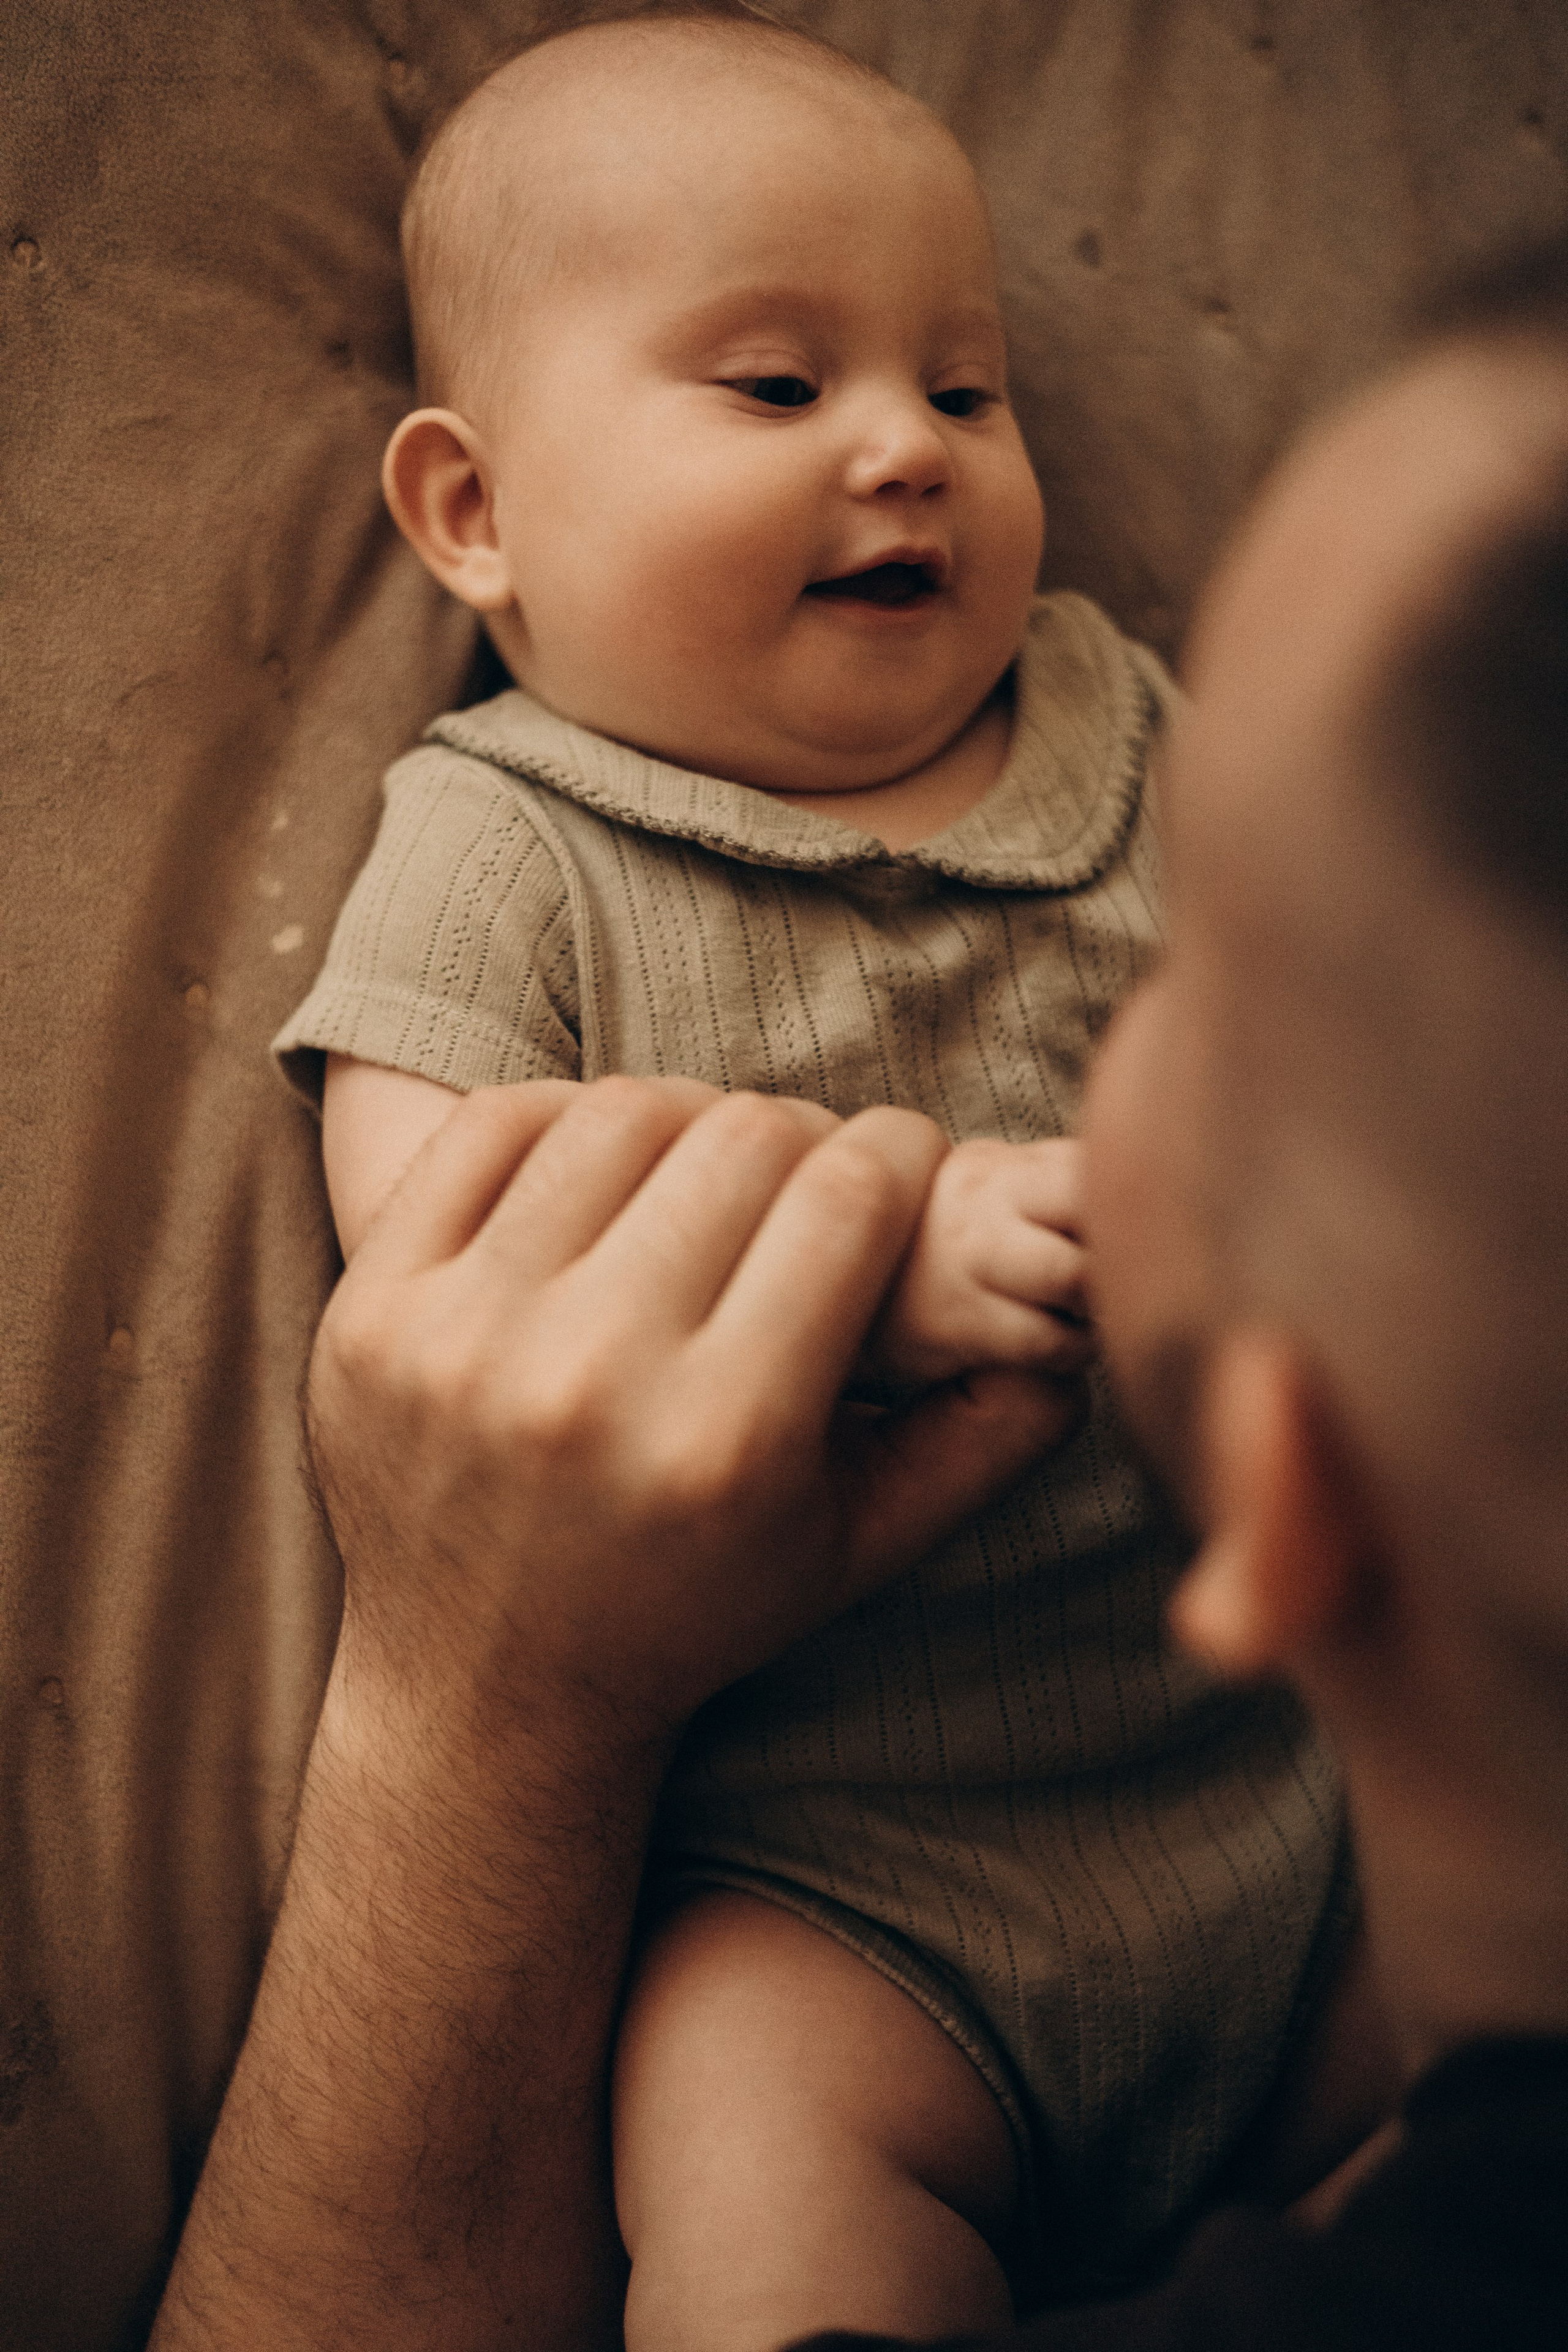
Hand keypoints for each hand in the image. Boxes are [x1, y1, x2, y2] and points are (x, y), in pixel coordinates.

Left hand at [309, 1077, 1074, 1740]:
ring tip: (706, 1171)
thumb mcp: (856, 1549)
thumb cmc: (693, 1612)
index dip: (897, 1152)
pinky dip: (566, 1118)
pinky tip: (604, 1169)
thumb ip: (984, 1440)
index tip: (898, 1164)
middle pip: (743, 1138)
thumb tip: (1079, 1328)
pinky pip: (495, 1129)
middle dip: (803, 1137)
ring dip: (690, 1119)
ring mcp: (462, 1337)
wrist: (485, 1690)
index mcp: (723, 1441)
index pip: (847, 1197)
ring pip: (622, 1113)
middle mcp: (587, 1380)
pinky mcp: (373, 1310)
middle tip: (806, 1174)